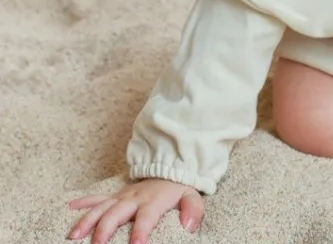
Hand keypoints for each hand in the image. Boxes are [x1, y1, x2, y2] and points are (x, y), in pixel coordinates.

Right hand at [67, 178, 203, 243]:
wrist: (170, 167)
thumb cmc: (178, 189)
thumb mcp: (192, 196)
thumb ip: (193, 210)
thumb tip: (189, 226)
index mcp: (153, 201)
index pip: (147, 216)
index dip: (141, 230)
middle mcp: (134, 198)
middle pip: (116, 212)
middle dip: (106, 228)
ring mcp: (121, 196)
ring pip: (101, 206)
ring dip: (87, 220)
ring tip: (74, 236)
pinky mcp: (114, 195)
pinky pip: (96, 198)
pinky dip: (82, 203)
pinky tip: (68, 210)